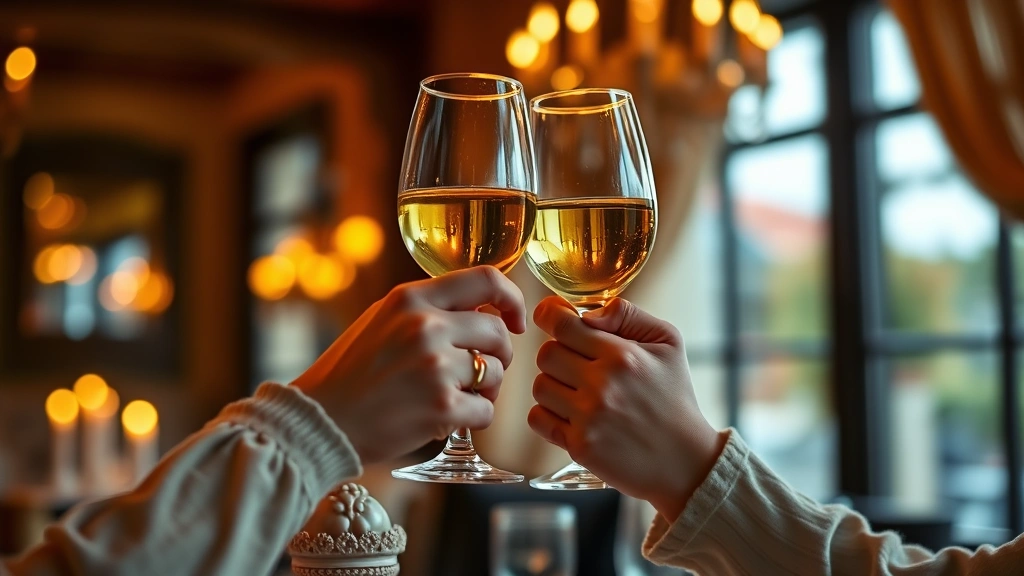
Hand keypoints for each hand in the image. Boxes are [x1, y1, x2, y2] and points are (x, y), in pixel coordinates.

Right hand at [292, 266, 526, 464]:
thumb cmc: (350, 374)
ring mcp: (435, 365)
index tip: (516, 321)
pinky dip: (474, 420)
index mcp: (410, 298)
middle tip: (483, 374)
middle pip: (498, 332)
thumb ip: (427, 310)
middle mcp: (425, 325)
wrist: (319, 420)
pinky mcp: (441, 406)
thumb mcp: (382, 321)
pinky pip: (486, 411)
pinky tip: (447, 420)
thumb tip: (483, 308)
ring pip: (496, 373)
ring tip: (456, 398)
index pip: (486, 278)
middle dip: (500, 356)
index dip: (512, 299)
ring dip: (486, 390)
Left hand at [528, 297, 724, 521]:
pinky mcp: (579, 446)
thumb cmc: (675, 397)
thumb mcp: (668, 343)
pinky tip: (571, 415)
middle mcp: (602, 385)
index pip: (562, 325)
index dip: (550, 315)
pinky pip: (538, 418)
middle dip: (558, 354)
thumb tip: (587, 314)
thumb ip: (628, 315)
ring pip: (540, 385)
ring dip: (554, 385)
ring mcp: (588, 418)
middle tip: (578, 364)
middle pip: (546, 353)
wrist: (685, 461)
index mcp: (622, 355)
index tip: (552, 317)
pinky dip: (548, 415)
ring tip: (580, 393)